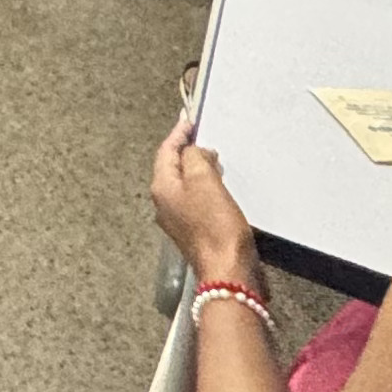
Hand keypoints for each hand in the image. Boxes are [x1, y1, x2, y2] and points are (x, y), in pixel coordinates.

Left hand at [151, 120, 261, 287]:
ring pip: (185, 185)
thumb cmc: (216, 226)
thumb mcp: (204, 181)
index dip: (179, 134)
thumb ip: (194, 158)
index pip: (166, 152)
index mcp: (162, 189)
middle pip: (172, 168)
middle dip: (186, 150)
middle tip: (202, 135)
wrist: (228, 272)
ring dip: (198, 169)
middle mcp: (164, 204)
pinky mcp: (196, 232)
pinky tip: (219, 186)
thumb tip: (195, 152)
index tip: (190, 120)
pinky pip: (197, 201)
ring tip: (213, 157)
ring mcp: (179, 220)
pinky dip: (206, 188)